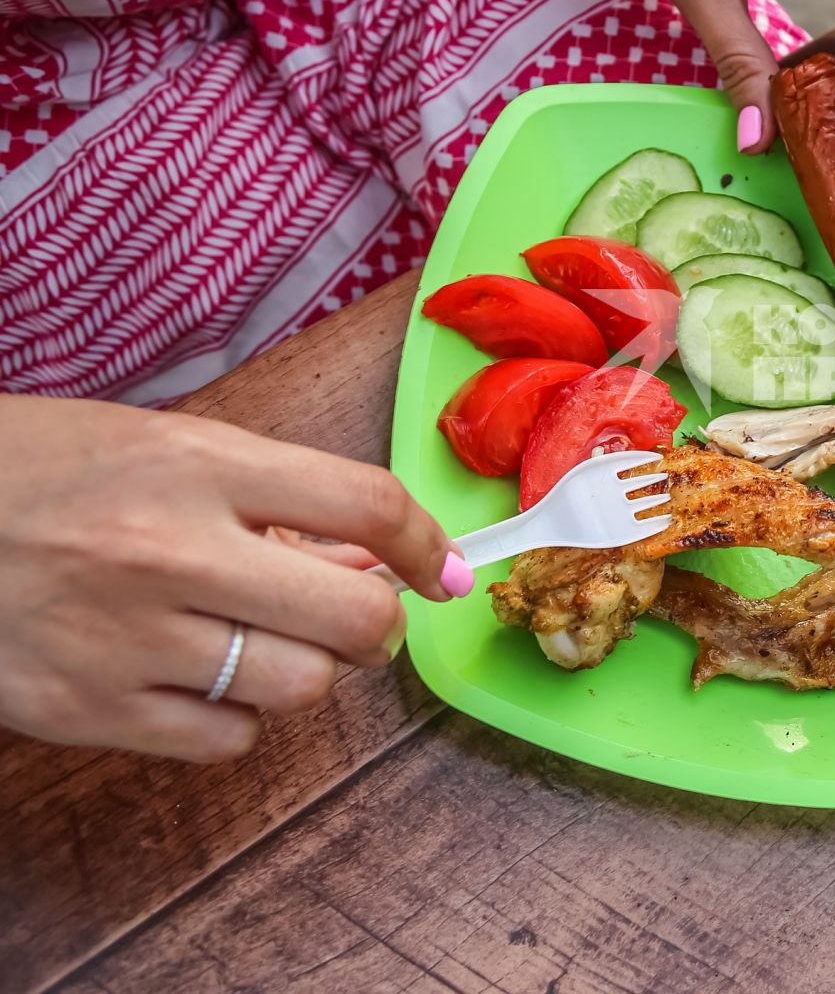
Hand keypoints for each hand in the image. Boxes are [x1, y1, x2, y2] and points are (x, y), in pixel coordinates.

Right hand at [0, 396, 461, 761]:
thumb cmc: (42, 470)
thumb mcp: (163, 447)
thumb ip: (272, 499)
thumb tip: (379, 564)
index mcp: (196, 464)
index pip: (366, 505)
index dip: (426, 546)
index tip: (441, 570)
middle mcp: (171, 551)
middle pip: (354, 618)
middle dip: (376, 625)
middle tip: (354, 619)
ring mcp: (127, 638)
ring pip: (299, 687)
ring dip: (302, 669)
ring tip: (254, 638)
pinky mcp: (86, 710)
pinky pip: (226, 739)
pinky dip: (234, 716)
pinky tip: (196, 676)